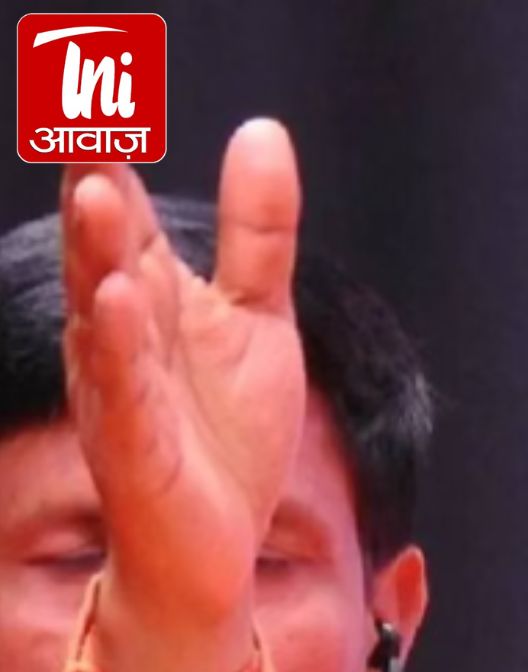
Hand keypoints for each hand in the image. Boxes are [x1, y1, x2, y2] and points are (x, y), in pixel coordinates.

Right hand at [61, 119, 305, 671]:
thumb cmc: (226, 434)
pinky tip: (120, 303)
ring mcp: (124, 391)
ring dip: (99, 254)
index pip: (128, 215)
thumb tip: (263, 131)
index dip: (115, 157)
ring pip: (103, 313)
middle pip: (105, 252)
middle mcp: (122, 337)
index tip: (108, 95)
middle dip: (96, 190)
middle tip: (89, 127)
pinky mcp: (138, 448)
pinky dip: (121, 348)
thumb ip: (260, 231)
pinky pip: (124, 392)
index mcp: (149, 298)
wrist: (217, 546)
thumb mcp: (259, 316)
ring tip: (98, 192)